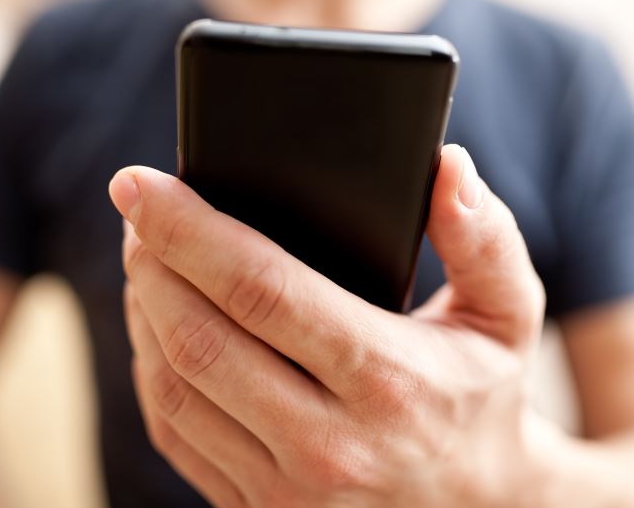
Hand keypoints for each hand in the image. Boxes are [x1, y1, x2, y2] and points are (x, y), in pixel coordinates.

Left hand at [109, 145, 546, 507]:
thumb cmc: (482, 399)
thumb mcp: (506, 316)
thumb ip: (482, 238)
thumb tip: (447, 168)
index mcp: (387, 379)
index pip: (261, 290)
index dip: (188, 230)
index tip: (139, 186)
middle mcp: (329, 443)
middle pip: (200, 337)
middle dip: (151, 263)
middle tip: (137, 214)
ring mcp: (286, 488)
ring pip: (174, 387)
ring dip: (142, 313)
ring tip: (143, 260)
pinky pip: (174, 433)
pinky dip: (148, 371)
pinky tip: (153, 328)